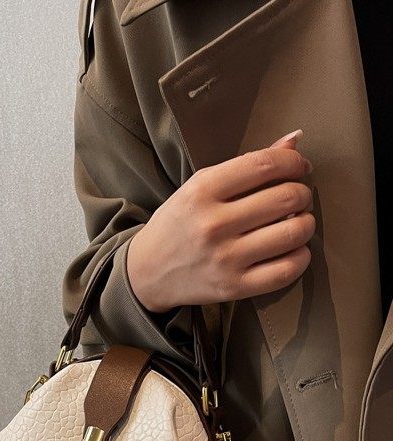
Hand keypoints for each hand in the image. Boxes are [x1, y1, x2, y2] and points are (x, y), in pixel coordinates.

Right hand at [126, 130, 314, 311]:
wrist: (147, 272)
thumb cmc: (179, 223)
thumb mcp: (200, 186)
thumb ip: (247, 165)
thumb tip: (296, 140)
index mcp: (202, 191)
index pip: (264, 165)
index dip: (293, 162)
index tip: (299, 167)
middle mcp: (214, 225)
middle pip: (285, 198)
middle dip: (302, 193)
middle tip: (297, 197)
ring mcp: (225, 259)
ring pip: (293, 233)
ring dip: (306, 223)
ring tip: (298, 222)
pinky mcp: (234, 287)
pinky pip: (286, 270)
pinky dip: (301, 256)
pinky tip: (294, 249)